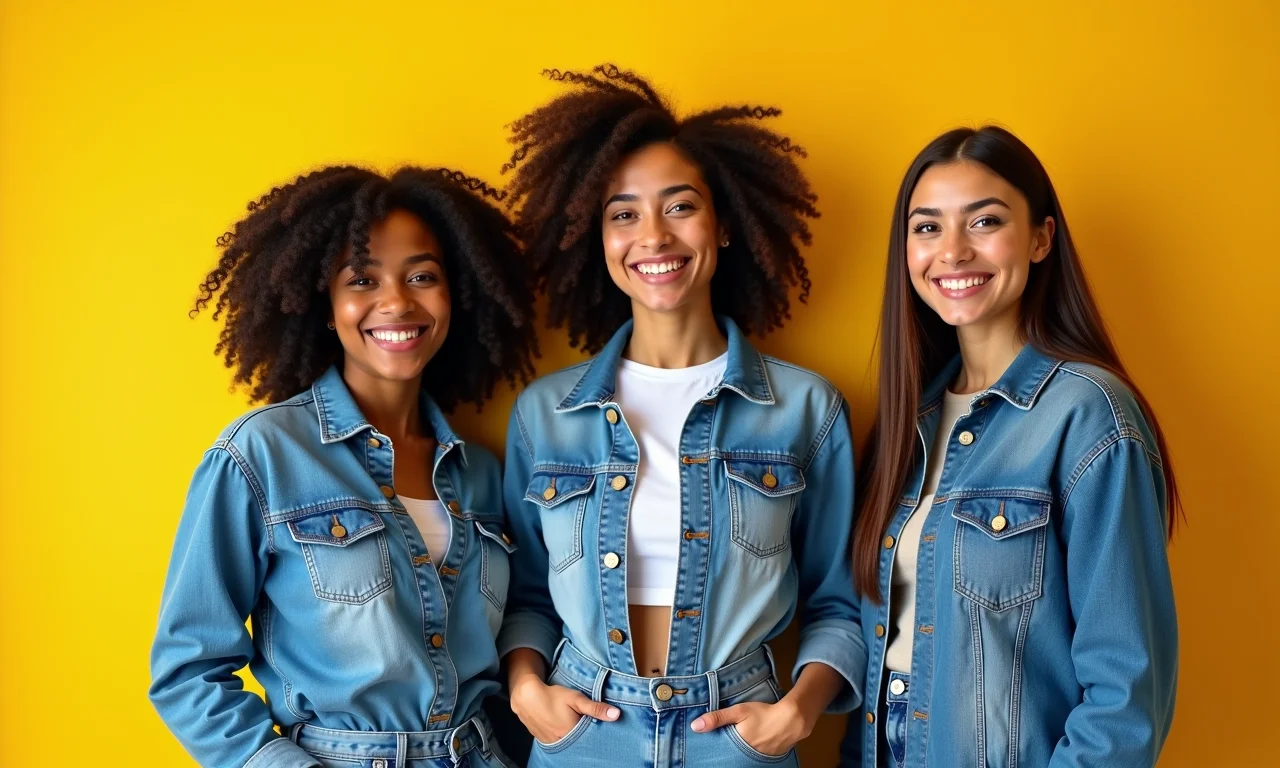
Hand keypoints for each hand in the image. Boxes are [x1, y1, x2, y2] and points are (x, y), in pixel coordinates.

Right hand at [510, 673, 619, 743]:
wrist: (526, 696)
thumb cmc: (553, 696)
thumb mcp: (576, 698)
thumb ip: (595, 708)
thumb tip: (616, 714)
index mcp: (571, 734)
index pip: (590, 739)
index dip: (596, 734)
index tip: (601, 728)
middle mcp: (561, 742)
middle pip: (580, 743)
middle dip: (586, 737)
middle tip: (587, 725)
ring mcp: (551, 743)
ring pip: (568, 744)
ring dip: (574, 737)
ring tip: (574, 725)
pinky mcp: (544, 741)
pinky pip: (558, 743)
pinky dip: (563, 738)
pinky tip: (564, 729)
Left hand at [691, 698, 810, 756]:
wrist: (792, 720)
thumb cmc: (763, 714)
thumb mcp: (738, 712)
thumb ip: (717, 718)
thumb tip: (695, 726)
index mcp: (737, 745)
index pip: (719, 753)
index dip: (713, 751)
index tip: (706, 748)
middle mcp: (746, 756)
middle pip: (730, 757)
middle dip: (725, 753)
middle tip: (721, 746)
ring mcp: (757, 759)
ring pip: (742, 758)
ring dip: (737, 753)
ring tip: (733, 746)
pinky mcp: (767, 758)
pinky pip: (753, 758)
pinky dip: (748, 753)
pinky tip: (748, 746)